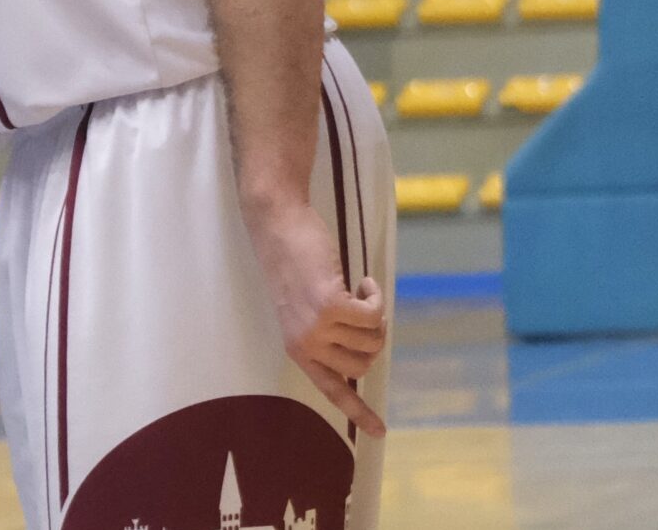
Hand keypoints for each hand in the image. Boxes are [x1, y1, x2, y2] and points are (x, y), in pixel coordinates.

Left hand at [248, 200, 386, 434]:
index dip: (358, 411)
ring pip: (373, 337)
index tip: (380, 432)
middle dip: (373, 336)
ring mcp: (317, 327)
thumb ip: (327, 334)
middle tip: (360, 307)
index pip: (331, 390)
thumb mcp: (305, 308)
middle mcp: (305, 345)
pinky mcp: (331, 307)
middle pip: (365, 362)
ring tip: (354, 288)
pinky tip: (361, 279)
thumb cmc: (294, 263)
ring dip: (374, 312)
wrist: (277, 226)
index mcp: (297, 350)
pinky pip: (374, 314)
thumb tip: (365, 352)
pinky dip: (375, 295)